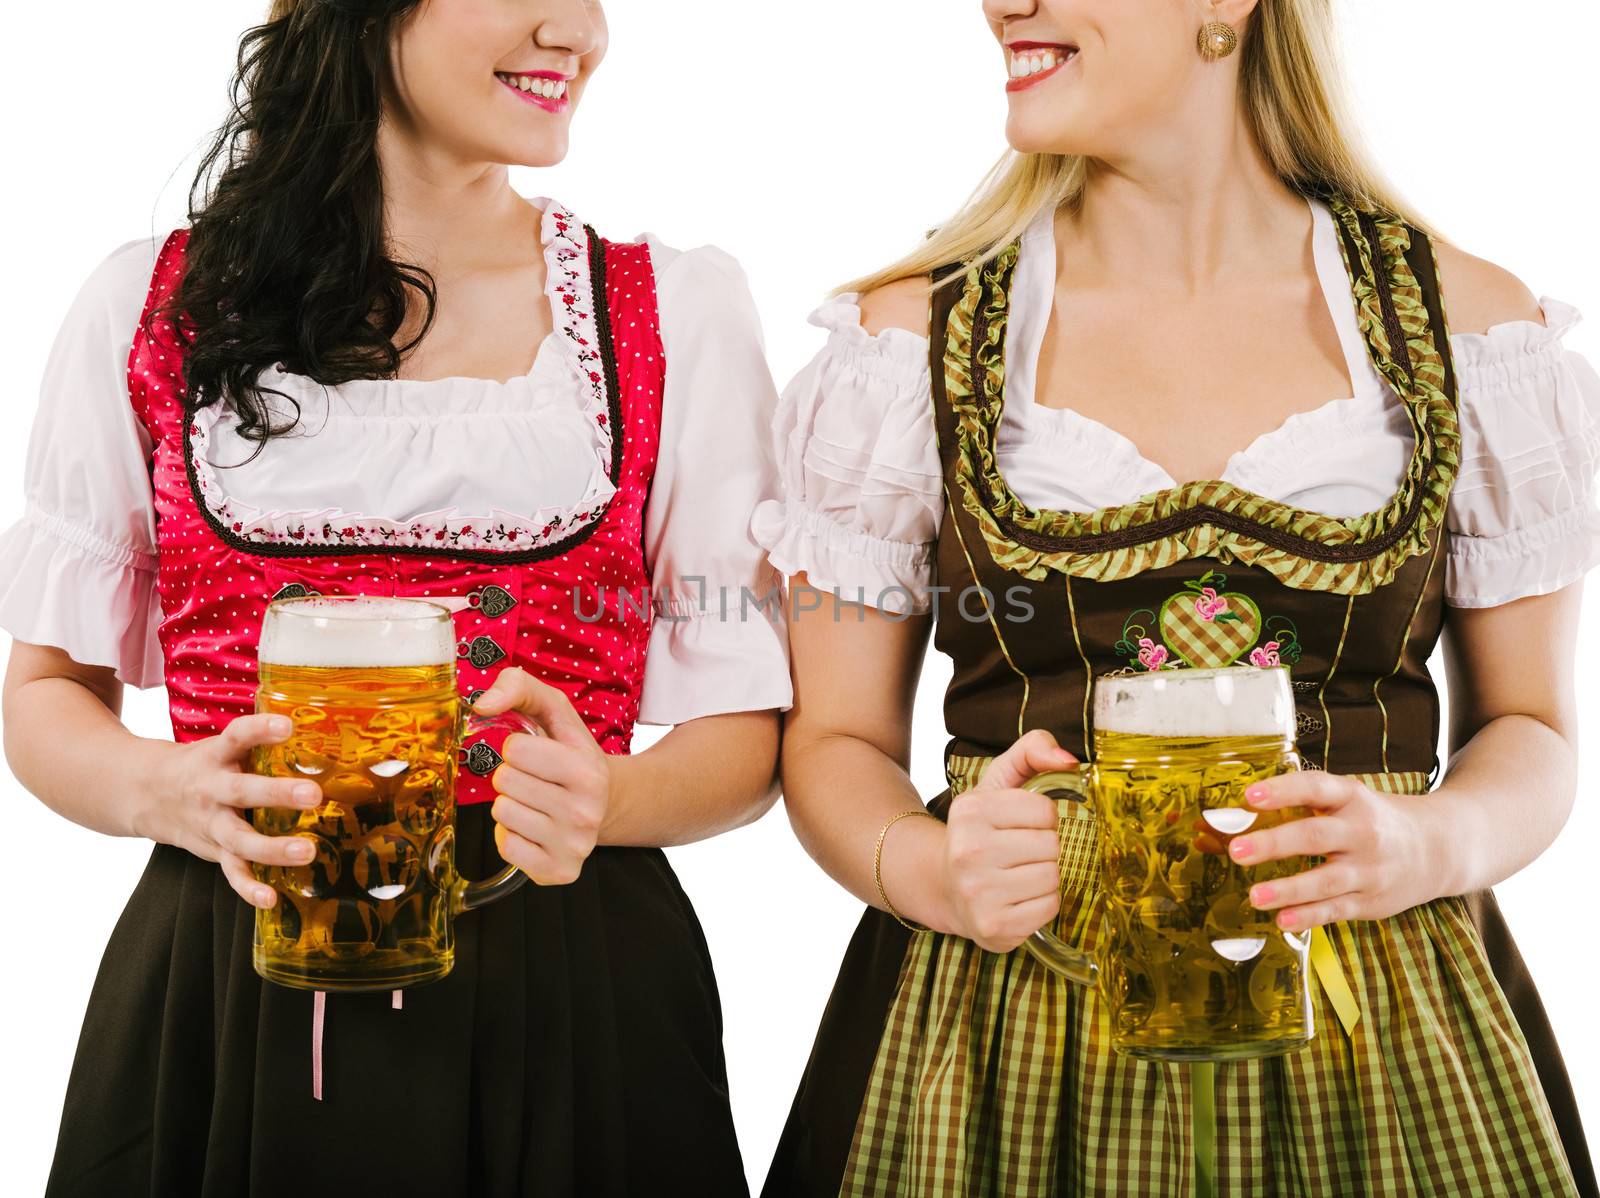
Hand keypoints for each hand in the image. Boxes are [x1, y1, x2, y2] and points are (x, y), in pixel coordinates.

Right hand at [135, 714, 324, 908]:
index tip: (287, 725)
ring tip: (306, 851)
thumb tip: (320, 723)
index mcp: (216, 756)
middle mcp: (211, 789)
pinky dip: (249, 887)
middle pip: (242, 791)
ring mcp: (211, 822)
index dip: (259, 730)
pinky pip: (231, 871)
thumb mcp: (222, 745)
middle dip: (277, 793)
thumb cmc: (203, 765)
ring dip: (272, 848)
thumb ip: (260, 741)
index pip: (236, 736)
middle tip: (313, 794)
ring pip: (239, 838)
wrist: (145, 792)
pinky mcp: (212, 850)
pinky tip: (270, 898)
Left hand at [474, 667, 608, 885]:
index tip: (536, 754)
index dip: (518, 748)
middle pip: (505, 783)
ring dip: (511, 804)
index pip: (515, 750)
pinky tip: (535, 827)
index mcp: (587, 771)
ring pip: (502, 814)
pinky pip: (506, 847)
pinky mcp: (558, 871)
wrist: (608, 802)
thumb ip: (517, 686)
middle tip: (537, 780)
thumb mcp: (554, 711)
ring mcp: (573, 846)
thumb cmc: (571, 754)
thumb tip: (480, 704)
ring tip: (537, 803)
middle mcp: (585, 812)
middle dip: (513, 776)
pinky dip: (512, 835)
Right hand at [942, 729, 1068, 952]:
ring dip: (1044, 876)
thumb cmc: (981, 832)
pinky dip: (1041, 904)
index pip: (1044, 810)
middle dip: (1043, 848)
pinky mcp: (993, 926)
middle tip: (1019, 853)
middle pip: (1051, 845)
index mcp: (970, 811)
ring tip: (1018, 875)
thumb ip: (1032, 750)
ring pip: (1052, 877)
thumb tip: (1070, 759)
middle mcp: (968, 851)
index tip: (1021, 825)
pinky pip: (1049, 908)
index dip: (1041, 818)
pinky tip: (1018, 898)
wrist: (945, 886)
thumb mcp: (998, 783)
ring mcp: (978, 892)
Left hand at [1231, 772, 1437, 930]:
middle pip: (1315, 836)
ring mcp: (1369, 869)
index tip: (1249, 797)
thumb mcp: (1350, 800)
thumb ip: (1306, 803)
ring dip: (1288, 890)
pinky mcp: (1372, 900)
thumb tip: (1244, 809)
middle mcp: (1362, 832)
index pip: (1315, 788)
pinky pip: (1337, 909)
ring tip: (1254, 896)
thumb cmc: (1375, 820)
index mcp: (1352, 798)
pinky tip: (1282, 920)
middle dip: (1274, 843)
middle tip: (1236, 850)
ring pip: (1326, 880)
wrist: (1439, 848)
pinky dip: (1309, 917)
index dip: (1282, 790)